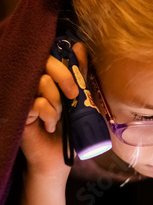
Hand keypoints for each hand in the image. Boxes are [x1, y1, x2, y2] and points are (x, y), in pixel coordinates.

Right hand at [21, 43, 86, 176]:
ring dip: (57, 102)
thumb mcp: (80, 100)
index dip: (65, 63)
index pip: (52, 56)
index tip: (76, 80)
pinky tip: (49, 126)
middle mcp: (33, 83)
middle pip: (46, 62)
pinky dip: (49, 114)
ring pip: (43, 82)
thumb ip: (79, 75)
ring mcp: (24, 96)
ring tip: (59, 117)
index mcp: (47, 77)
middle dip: (64, 77)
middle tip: (72, 95)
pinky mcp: (20, 111)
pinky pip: (37, 103)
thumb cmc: (69, 129)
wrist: (59, 157)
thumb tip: (78, 47)